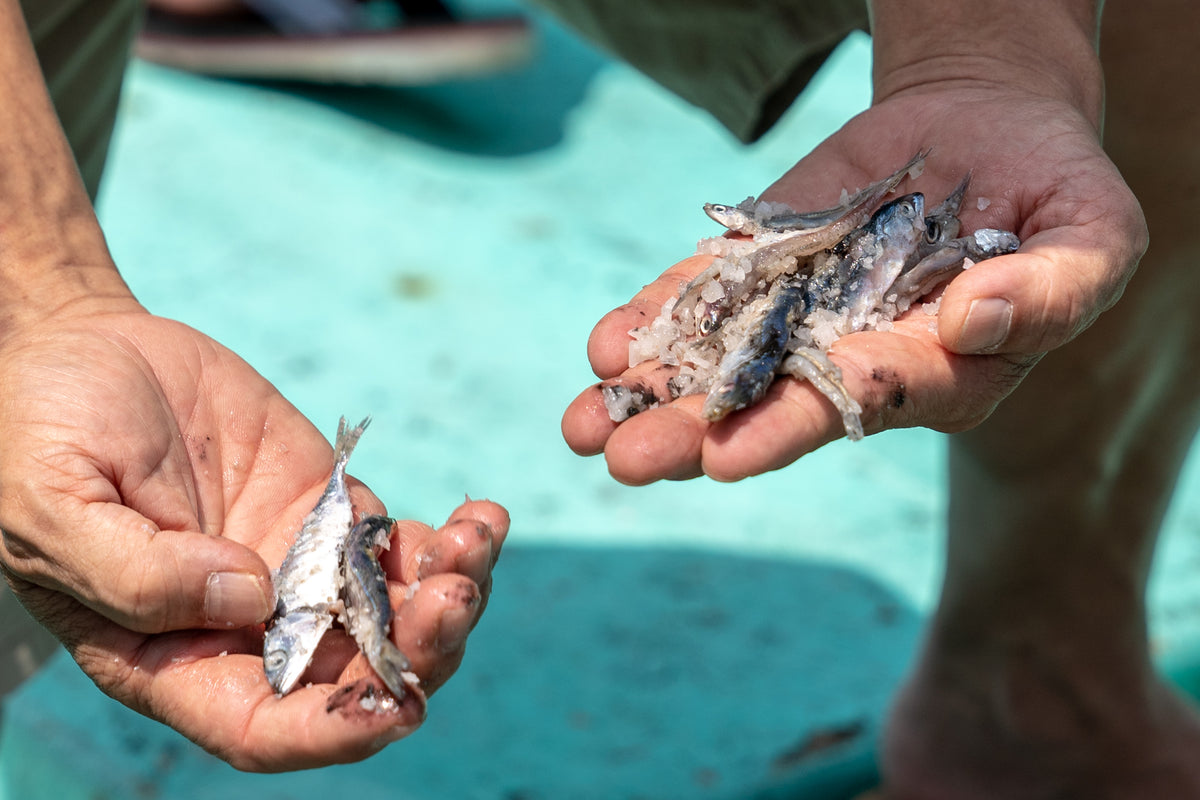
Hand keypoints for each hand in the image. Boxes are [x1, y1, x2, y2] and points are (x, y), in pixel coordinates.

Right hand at [0, 308, 508, 770]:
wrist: (83, 352)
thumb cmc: (41, 432)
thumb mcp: (54, 504)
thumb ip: (139, 572)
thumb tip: (248, 601)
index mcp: (172, 656)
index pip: (264, 726)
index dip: (332, 731)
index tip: (397, 709)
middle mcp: (249, 628)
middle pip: (354, 677)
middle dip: (418, 654)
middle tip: (452, 599)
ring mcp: (299, 568)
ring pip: (397, 617)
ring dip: (452, 597)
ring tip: (473, 543)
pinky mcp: (331, 511)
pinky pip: (403, 547)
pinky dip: (454, 543)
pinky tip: (482, 518)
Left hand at [562, 81, 1145, 482]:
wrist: (987, 127)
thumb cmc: (1056, 192)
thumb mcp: (1090, 237)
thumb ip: (1049, 291)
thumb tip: (974, 321)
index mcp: (934, 374)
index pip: (856, 405)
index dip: (790, 428)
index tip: (725, 456)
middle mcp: (853, 357)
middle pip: (765, 402)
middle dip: (692, 432)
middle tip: (625, 462)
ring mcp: (800, 312)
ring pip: (717, 360)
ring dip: (649, 391)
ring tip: (582, 424)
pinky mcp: (766, 263)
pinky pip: (705, 294)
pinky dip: (656, 315)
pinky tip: (607, 344)